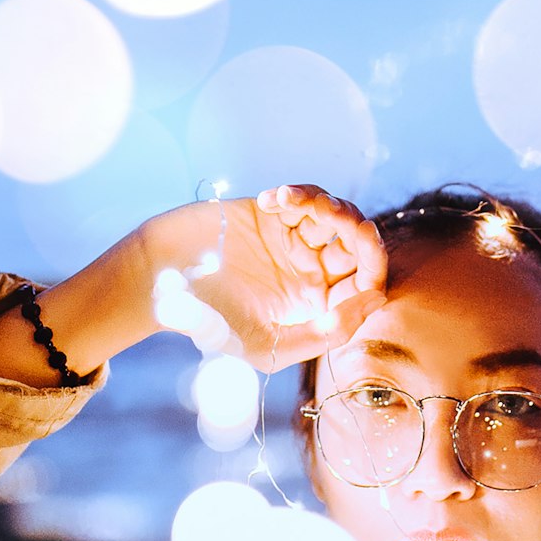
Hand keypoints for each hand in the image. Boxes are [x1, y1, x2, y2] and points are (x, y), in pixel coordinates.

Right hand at [139, 184, 387, 370]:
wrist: (163, 279)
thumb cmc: (212, 321)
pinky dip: (299, 193)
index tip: (363, 270)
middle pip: (360, 248)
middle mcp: (311, 274)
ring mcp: (294, 242)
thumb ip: (325, 333)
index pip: (364, 288)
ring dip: (331, 207)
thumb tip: (377, 299)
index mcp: (317, 309)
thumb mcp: (271, 347)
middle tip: (348, 226)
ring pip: (337, 217)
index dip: (373, 275)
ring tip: (300, 206)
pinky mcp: (274, 213)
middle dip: (361, 233)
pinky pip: (305, 197)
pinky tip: (272, 200)